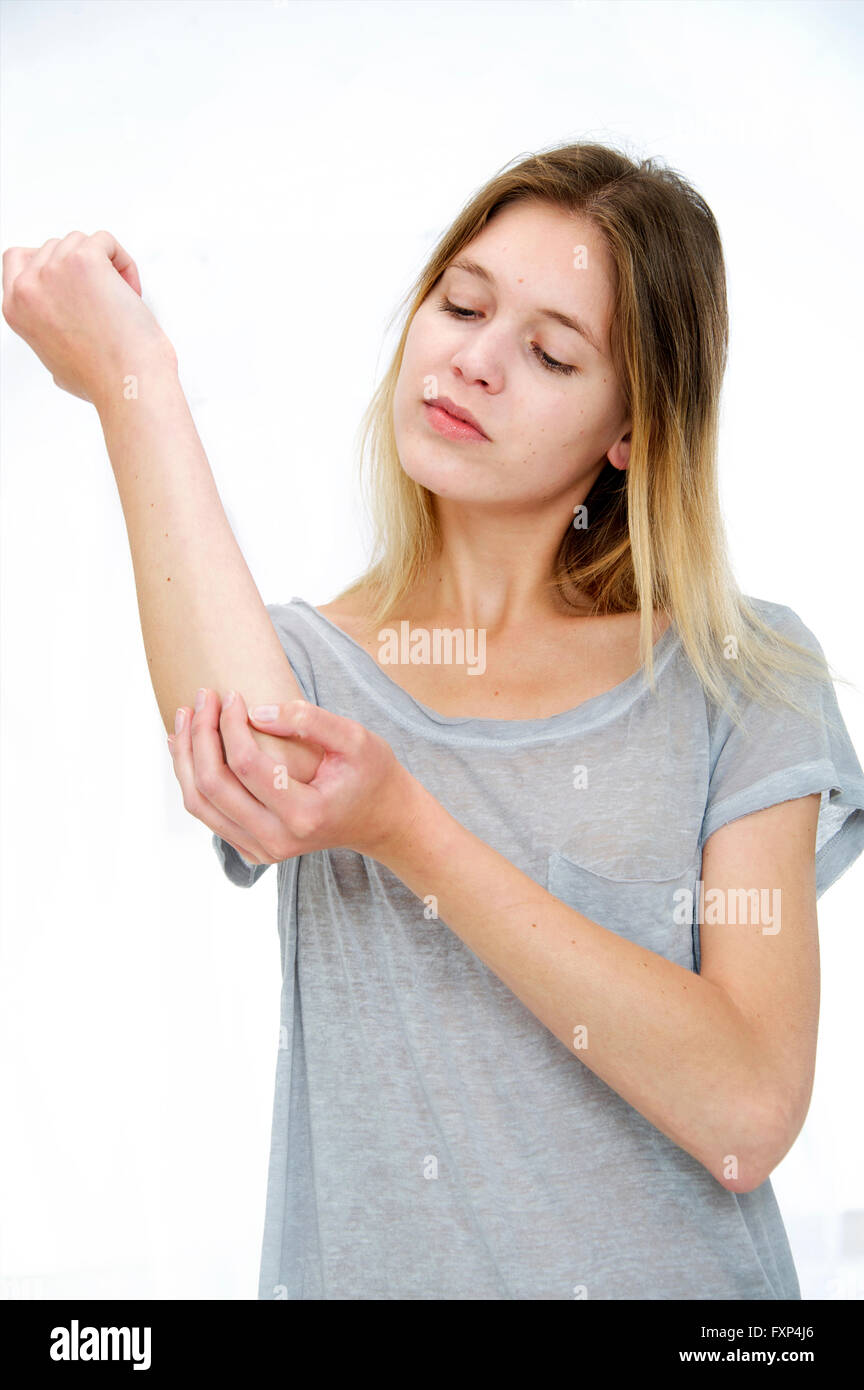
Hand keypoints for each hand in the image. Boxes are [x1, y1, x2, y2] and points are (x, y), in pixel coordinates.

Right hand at [2, 230, 174, 404]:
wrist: (128, 383)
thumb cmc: (104, 380)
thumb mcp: (55, 363)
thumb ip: (48, 336)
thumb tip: (59, 336)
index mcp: (15, 308)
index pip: (17, 259)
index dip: (48, 263)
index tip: (75, 281)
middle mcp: (27, 287)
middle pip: (54, 247)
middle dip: (84, 268)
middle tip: (107, 301)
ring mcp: (52, 270)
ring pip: (81, 241)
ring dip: (106, 266)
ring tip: (122, 301)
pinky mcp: (83, 260)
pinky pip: (105, 240)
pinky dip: (123, 262)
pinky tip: (131, 292)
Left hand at [167, 688, 412, 864]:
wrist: (381, 820)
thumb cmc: (372, 775)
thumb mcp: (355, 738)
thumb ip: (309, 721)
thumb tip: (256, 711)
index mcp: (304, 814)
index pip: (246, 765)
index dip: (230, 725)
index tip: (232, 694)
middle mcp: (277, 840)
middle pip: (213, 786)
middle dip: (199, 735)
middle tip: (203, 697)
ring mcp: (261, 850)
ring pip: (200, 804)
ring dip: (185, 757)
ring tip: (186, 717)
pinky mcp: (252, 849)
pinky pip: (208, 814)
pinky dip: (192, 779)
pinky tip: (188, 748)